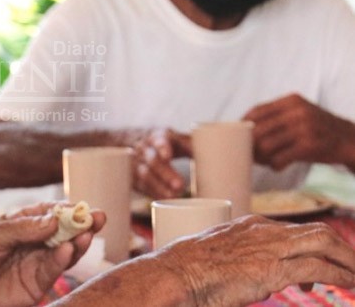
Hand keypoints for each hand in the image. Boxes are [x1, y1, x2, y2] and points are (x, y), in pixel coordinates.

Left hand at [0, 202, 104, 306]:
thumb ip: (21, 228)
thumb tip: (53, 219)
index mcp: (19, 226)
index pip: (48, 214)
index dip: (66, 209)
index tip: (81, 205)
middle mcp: (31, 244)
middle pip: (63, 232)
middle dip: (82, 224)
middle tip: (97, 217)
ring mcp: (34, 264)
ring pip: (64, 251)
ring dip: (77, 242)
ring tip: (86, 233)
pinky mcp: (35, 285)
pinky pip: (53, 271)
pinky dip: (62, 261)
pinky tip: (67, 250)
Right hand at [132, 129, 190, 198]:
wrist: (131, 142)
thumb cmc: (163, 141)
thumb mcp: (175, 138)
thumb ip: (192, 145)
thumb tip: (215, 155)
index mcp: (158, 137)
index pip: (158, 140)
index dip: (162, 147)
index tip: (167, 156)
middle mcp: (144, 150)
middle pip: (153, 161)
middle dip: (166, 174)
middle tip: (180, 186)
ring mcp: (136, 164)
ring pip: (145, 176)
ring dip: (159, 187)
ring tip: (173, 196)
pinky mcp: (133, 177)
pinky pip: (141, 186)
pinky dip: (152, 193)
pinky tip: (163, 200)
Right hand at [160, 215, 354, 305]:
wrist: (174, 274)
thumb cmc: (185, 271)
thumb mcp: (213, 257)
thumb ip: (233, 261)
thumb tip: (236, 277)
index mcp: (249, 226)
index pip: (294, 231)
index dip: (314, 248)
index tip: (321, 269)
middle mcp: (263, 230)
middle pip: (317, 231)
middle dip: (342, 249)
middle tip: (353, 267)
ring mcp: (269, 247)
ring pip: (325, 242)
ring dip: (349, 260)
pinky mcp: (272, 268)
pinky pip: (318, 268)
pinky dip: (341, 276)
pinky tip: (351, 285)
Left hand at [243, 93, 354, 170]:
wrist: (350, 140)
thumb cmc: (318, 129)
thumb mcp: (300, 114)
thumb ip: (277, 117)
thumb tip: (244, 130)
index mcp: (291, 101)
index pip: (257, 111)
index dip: (244, 125)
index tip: (239, 136)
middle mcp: (297, 112)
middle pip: (258, 130)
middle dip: (251, 145)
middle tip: (252, 154)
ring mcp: (304, 128)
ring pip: (266, 146)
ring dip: (261, 158)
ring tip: (266, 161)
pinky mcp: (309, 146)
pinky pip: (279, 159)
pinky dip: (275, 165)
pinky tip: (279, 166)